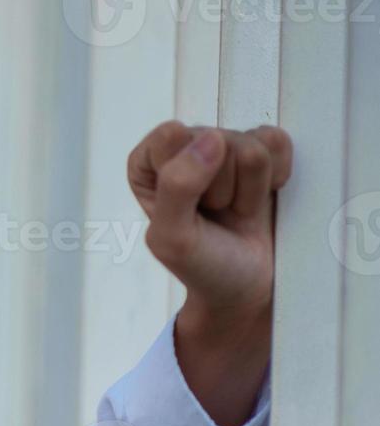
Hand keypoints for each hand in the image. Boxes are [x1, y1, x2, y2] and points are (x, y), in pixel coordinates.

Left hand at [127, 121, 293, 425]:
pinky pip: (278, 143)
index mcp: (147, 163)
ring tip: (236, 212)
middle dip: (222, 189)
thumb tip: (212, 138)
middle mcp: (183, 148)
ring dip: (249, 189)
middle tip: (216, 217)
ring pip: (251, 145)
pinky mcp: (263, 151)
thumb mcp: (173, 237)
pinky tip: (259, 200)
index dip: (188, 178)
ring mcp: (225, 147)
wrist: (246, 288)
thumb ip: (177, 186)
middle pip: (216, 141)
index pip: (171, 137)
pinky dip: (276, 179)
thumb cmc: (202, 265)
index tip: (189, 210)